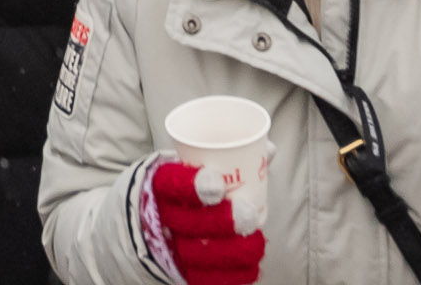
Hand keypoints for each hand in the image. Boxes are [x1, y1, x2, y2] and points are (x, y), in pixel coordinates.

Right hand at [146, 160, 264, 284]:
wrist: (151, 220)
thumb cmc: (183, 187)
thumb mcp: (194, 165)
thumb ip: (231, 157)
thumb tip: (269, 149)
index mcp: (160, 183)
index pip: (169, 183)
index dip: (192, 185)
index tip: (217, 183)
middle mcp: (160, 216)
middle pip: (187, 223)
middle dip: (221, 221)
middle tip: (249, 215)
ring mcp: (169, 246)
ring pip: (197, 253)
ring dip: (231, 251)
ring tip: (257, 243)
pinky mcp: (181, 271)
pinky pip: (202, 279)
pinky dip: (229, 276)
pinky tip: (251, 267)